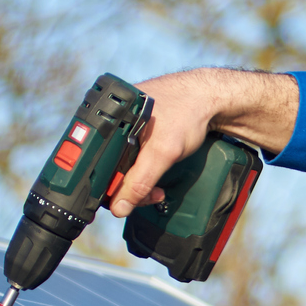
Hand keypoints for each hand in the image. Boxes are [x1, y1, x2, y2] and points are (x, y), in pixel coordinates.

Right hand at [108, 68, 298, 217]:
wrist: (211, 98)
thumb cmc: (186, 113)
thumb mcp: (162, 153)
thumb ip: (140, 181)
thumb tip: (119, 207)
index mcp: (106, 120)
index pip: (94, 164)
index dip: (108, 187)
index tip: (128, 203)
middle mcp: (112, 122)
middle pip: (109, 167)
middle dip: (129, 187)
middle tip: (153, 195)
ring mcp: (126, 127)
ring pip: (123, 165)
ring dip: (139, 182)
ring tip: (157, 189)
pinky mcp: (140, 132)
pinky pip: (134, 158)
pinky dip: (144, 171)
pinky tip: (157, 174)